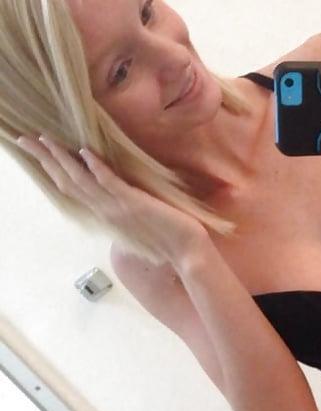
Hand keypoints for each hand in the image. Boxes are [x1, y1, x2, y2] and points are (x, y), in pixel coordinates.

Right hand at [15, 134, 208, 265]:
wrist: (187, 253)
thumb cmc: (168, 237)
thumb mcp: (139, 221)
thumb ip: (123, 209)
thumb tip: (117, 194)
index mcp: (105, 213)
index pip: (71, 189)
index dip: (51, 170)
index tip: (36, 152)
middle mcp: (106, 211)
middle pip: (67, 182)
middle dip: (45, 159)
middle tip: (24, 139)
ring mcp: (118, 208)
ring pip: (82, 181)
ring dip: (63, 159)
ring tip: (45, 139)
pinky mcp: (134, 203)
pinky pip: (111, 183)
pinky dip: (96, 168)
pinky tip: (84, 152)